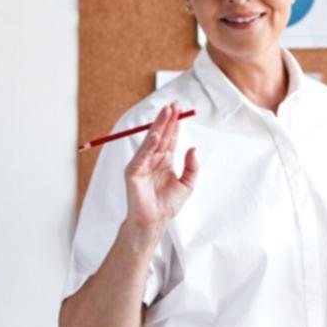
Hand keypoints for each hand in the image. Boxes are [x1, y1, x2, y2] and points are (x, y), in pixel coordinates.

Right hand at [123, 102, 197, 232]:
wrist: (155, 221)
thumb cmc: (167, 205)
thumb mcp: (187, 184)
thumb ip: (192, 166)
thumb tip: (193, 148)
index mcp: (164, 161)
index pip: (170, 138)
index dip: (175, 124)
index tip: (180, 110)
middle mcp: (152, 159)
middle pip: (161, 135)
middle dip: (167, 119)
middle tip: (174, 104)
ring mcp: (142, 164)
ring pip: (152, 141)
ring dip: (159, 126)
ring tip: (167, 112)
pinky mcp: (133, 172)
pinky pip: (142, 155)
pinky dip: (149, 145)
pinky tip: (157, 135)